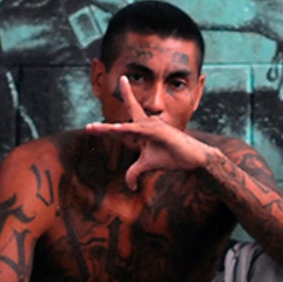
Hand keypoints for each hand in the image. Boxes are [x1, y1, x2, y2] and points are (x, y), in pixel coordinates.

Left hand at [82, 78, 215, 190]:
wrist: (194, 160)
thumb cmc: (172, 158)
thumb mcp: (147, 165)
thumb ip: (135, 172)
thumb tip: (130, 186)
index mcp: (142, 130)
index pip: (120, 127)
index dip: (105, 127)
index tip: (89, 127)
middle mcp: (147, 125)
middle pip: (125, 116)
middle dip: (120, 99)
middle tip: (107, 95)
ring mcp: (153, 127)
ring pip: (126, 126)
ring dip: (109, 128)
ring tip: (92, 128)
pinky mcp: (159, 132)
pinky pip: (139, 131)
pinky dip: (126, 130)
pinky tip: (115, 129)